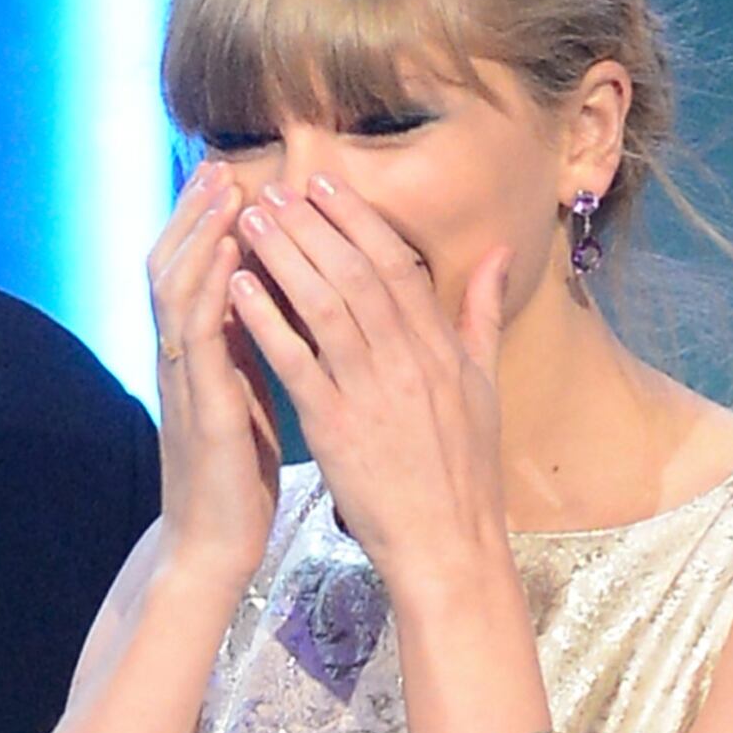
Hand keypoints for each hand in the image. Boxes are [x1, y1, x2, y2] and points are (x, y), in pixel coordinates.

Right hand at [146, 160, 282, 582]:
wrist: (213, 545)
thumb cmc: (235, 475)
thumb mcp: (246, 397)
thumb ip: (251, 349)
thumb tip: (271, 301)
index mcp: (200, 355)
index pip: (195, 272)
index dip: (206, 224)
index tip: (230, 176)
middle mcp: (182, 359)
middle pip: (173, 266)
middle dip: (195, 214)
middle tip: (217, 164)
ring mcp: (184, 381)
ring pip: (176, 290)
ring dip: (199, 238)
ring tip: (221, 192)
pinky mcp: (200, 410)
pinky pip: (196, 340)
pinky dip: (209, 293)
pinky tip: (228, 260)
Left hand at [224, 175, 510, 593]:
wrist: (449, 547)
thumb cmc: (464, 473)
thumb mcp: (484, 387)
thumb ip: (481, 316)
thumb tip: (494, 253)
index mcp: (441, 349)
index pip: (396, 265)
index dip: (357, 219)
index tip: (324, 185)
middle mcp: (408, 361)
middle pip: (356, 273)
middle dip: (313, 225)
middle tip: (276, 189)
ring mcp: (372, 392)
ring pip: (325, 305)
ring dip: (285, 256)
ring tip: (252, 222)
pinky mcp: (336, 428)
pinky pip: (296, 362)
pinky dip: (266, 319)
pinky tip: (238, 288)